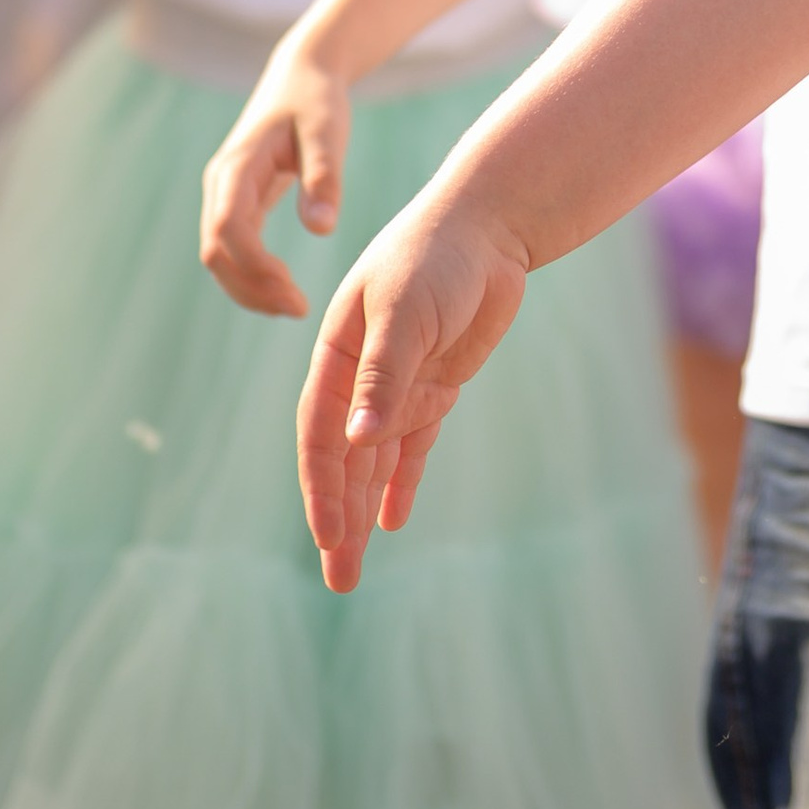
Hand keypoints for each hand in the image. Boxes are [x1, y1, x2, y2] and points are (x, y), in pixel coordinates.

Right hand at [201, 41, 355, 319]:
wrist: (302, 74)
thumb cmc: (317, 101)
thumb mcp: (328, 133)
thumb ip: (324, 177)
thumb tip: (321, 229)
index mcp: (237, 166)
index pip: (227, 229)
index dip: (254, 267)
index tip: (293, 293)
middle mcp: (220, 183)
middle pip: (216, 251)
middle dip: (250, 287)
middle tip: (298, 309)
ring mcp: (224, 193)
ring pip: (219, 255)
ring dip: (249, 287)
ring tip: (294, 308)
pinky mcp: (237, 200)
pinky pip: (233, 247)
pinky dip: (252, 274)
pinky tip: (283, 290)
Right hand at [296, 190, 525, 592]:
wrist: (488, 228)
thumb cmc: (438, 256)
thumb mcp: (406, 312)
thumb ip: (384, 375)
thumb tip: (357, 440)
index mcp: (337, 356)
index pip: (320, 434)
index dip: (322, 488)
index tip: (329, 536)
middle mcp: (360, 378)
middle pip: (343, 462)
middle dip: (339, 520)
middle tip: (338, 580)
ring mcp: (399, 385)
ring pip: (375, 463)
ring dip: (365, 513)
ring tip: (353, 570)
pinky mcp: (435, 387)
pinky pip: (413, 446)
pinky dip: (402, 483)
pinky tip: (392, 521)